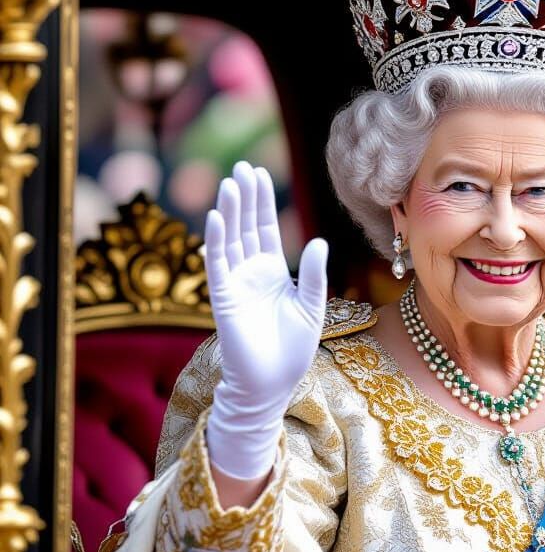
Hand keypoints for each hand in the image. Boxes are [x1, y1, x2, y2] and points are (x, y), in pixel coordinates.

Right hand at [204, 161, 327, 482]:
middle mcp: (251, 273)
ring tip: (230, 183)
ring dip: (230, 212)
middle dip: (245, 198)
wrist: (272, 384)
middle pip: (247, 227)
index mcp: (274, 273)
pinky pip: (217, 265)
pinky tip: (216, 218)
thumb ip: (315, 275)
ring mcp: (235, 284)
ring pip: (230, 240)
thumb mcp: (312, 307)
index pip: (266, 230)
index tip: (259, 173)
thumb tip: (321, 240)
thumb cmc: (292, 351)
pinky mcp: (223, 299)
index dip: (262, 203)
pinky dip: (216, 241)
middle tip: (242, 167)